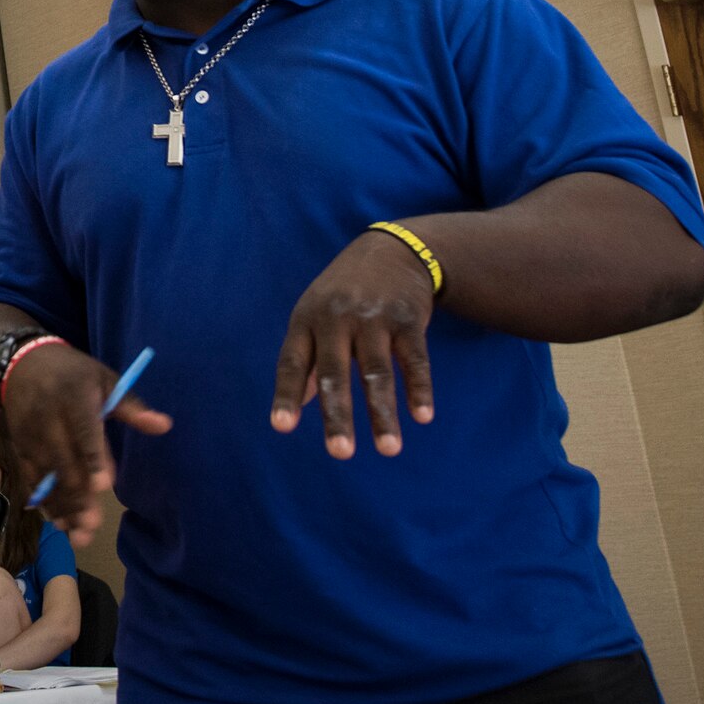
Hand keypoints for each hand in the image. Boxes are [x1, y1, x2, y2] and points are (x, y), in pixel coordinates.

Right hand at [1, 342, 170, 546]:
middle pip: (64, 461)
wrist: (21, 363)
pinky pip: (30, 478)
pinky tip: (60, 522)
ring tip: (78, 535)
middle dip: (77, 495)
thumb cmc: (74, 374)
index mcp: (75, 397)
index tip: (104, 486)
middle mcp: (48, 417)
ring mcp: (30, 434)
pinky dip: (44, 501)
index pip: (85, 431)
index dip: (93, 459)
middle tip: (93, 526)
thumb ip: (132, 407)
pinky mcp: (18, 446)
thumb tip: (165, 426)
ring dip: (62, 506)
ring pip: (46, 476)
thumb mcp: (105, 380)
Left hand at [270, 230, 436, 458]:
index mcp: (306, 320)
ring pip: (377, 373)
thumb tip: (293, 407)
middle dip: (337, 414)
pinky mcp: (409, 319)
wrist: (392, 250)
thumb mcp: (314, 315)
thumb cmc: (342, 294)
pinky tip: (422, 417)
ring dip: (383, 414)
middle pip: (334, 373)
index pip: (292, 363)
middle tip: (339, 453)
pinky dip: (420, 389)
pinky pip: (415, 360)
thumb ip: (305, 360)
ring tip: (388, 450)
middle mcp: (337, 318)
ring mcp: (374, 318)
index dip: (287, 395)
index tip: (282, 428)